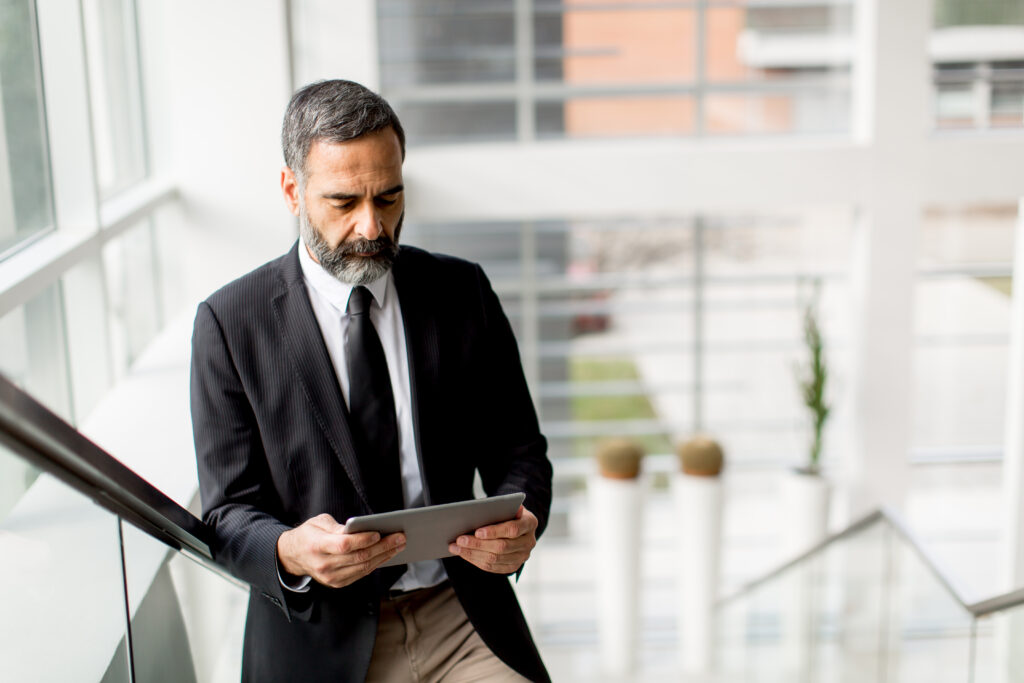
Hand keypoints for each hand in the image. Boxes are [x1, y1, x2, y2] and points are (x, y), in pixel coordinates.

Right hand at [277, 513, 404, 588]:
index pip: (344, 545)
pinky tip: (387, 554)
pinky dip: (376, 564)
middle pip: (358, 557)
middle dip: (382, 547)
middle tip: (400, 537)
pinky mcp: (337, 583)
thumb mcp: (318, 522)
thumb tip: (360, 529)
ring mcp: (330, 577)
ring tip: (399, 545)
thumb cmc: (309, 534)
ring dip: (384, 556)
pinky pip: (361, 574)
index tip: (378, 533)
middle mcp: (324, 564)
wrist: (293, 556)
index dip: (362, 540)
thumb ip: (337, 526)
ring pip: (363, 567)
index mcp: (317, 546)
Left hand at [448, 505, 537, 573]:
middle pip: (501, 547)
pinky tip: (464, 554)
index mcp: (530, 523)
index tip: (477, 531)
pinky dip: (476, 561)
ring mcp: (522, 556)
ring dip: (472, 554)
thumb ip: (498, 507)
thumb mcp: (507, 505)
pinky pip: (493, 567)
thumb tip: (477, 511)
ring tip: (456, 547)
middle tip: (459, 539)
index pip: (512, 530)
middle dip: (478, 544)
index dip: (494, 532)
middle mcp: (529, 542)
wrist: (518, 524)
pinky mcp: (513, 566)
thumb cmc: (508, 511)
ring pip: (495, 559)